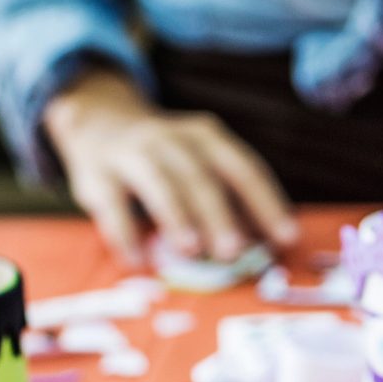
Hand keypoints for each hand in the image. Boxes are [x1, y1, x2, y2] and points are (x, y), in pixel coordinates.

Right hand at [43, 69, 296, 265]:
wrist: (98, 120)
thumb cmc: (166, 158)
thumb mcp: (201, 163)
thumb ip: (231, 199)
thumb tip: (266, 244)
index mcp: (206, 137)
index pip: (243, 168)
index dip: (267, 203)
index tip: (286, 238)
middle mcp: (171, 139)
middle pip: (200, 176)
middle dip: (218, 214)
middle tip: (233, 252)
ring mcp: (132, 152)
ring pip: (157, 182)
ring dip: (176, 217)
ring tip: (190, 252)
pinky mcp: (96, 172)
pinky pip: (111, 204)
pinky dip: (124, 233)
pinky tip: (137, 261)